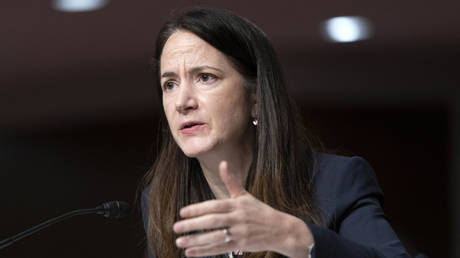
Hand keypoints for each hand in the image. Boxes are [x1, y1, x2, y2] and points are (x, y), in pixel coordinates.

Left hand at [173, 161, 313, 256]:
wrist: (280, 229)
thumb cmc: (260, 211)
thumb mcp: (245, 195)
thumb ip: (231, 181)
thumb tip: (223, 163)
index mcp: (237, 204)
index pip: (214, 206)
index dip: (197, 209)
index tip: (182, 212)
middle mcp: (238, 218)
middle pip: (212, 222)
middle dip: (192, 225)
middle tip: (176, 227)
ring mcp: (239, 233)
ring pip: (214, 237)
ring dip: (195, 241)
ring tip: (179, 242)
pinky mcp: (241, 245)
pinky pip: (220, 249)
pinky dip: (204, 252)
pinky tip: (191, 253)